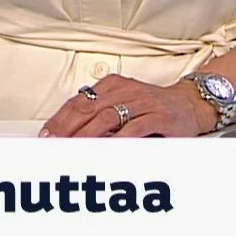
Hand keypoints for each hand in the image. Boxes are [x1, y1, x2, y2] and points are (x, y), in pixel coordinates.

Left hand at [38, 74, 212, 137]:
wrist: (188, 104)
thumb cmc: (150, 107)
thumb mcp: (121, 103)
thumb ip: (97, 113)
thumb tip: (66, 130)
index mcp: (110, 86)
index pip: (77, 102)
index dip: (59, 119)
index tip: (46, 135)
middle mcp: (124, 90)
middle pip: (87, 109)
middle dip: (67, 128)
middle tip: (54, 144)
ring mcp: (142, 102)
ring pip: (107, 118)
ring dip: (87, 135)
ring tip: (74, 148)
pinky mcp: (158, 116)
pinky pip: (136, 128)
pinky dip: (120, 139)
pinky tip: (109, 149)